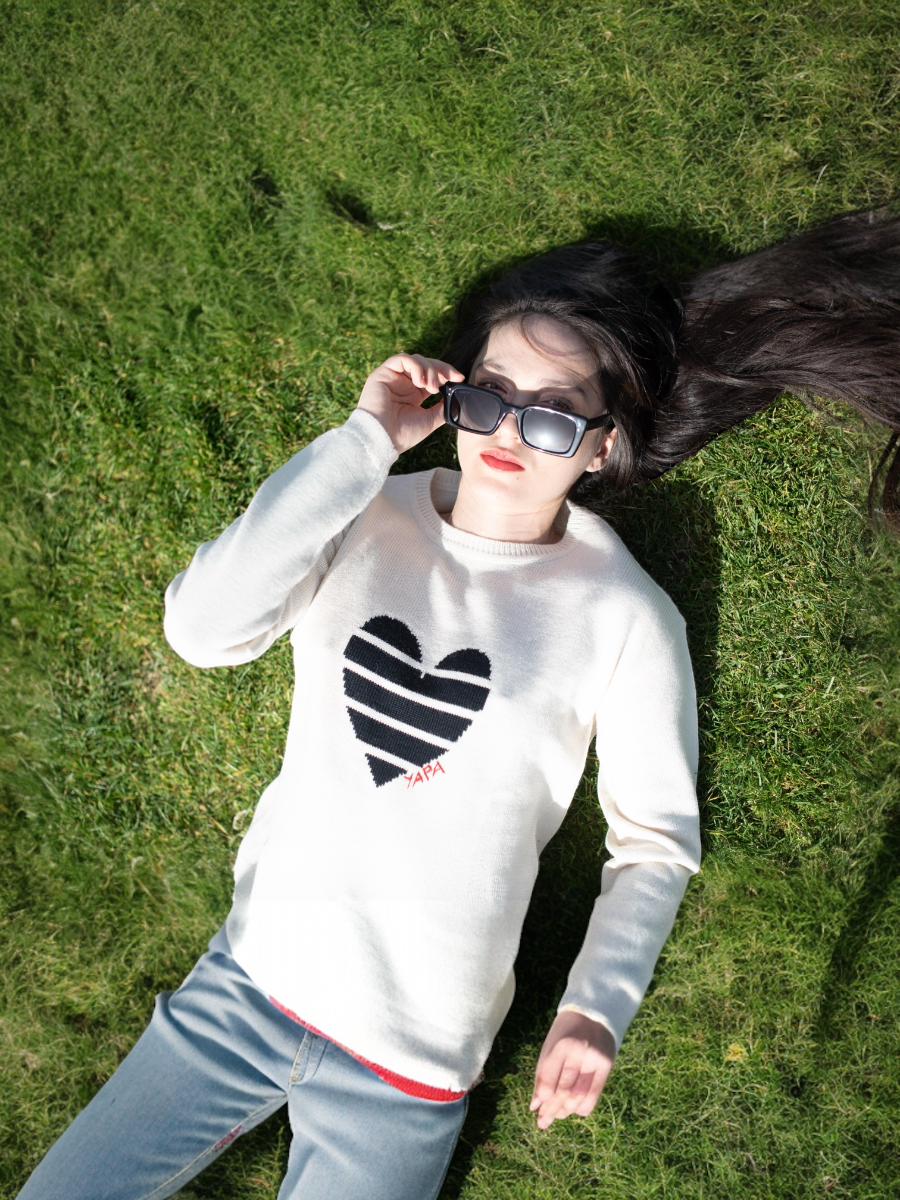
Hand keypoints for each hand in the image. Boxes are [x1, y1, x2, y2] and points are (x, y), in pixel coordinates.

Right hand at [356, 353, 463, 454]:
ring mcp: (393, 377)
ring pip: (416, 359)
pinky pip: (402, 359)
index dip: (446, 374)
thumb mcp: (429, 420)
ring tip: (432, 387)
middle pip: (426, 364)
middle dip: (442, 368)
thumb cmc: (403, 434)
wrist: (383, 439)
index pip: (432, 375)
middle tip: (453, 377)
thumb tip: (455, 397)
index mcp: (413, 394)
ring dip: (429, 370)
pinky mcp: (382, 373)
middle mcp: (403, 383)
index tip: (459, 378)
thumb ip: (442, 407)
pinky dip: (416, 366)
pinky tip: (421, 381)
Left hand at [530, 1011, 615, 1129]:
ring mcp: (594, 1060)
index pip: (548, 1079)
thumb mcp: (549, 1047)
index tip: (536, 1111)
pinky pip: (593, 1096)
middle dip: (552, 1110)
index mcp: (560, 1046)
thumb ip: (542, 1076)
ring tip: (558, 1115)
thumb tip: (534, 1106)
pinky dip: (583, 1108)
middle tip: (544, 1122)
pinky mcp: (606, 1066)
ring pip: (579, 1096)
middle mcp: (579, 1053)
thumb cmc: (565, 1032)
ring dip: (566, 1111)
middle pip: (563, 1091)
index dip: (542, 1099)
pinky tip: (574, 1110)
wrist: (593, 1013)